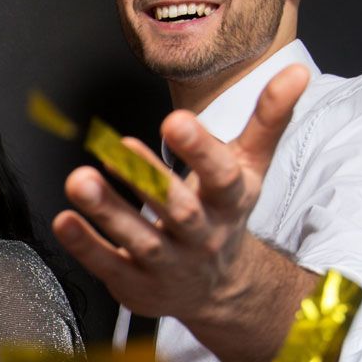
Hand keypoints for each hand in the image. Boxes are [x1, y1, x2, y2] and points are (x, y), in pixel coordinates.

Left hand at [51, 63, 309, 324]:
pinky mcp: (136, 283)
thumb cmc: (224, 213)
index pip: (222, 176)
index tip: (177, 121)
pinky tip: (64, 220)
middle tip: (116, 148)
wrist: (218, 289)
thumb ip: (267, 120)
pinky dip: (85, 245)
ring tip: (79, 180)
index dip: (201, 151)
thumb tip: (297, 73)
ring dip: (108, 209)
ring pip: (139, 238)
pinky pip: (109, 264)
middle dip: (149, 180)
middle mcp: (201, 235)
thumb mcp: (250, 167)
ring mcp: (168, 263)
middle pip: (179, 210)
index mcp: (230, 201)